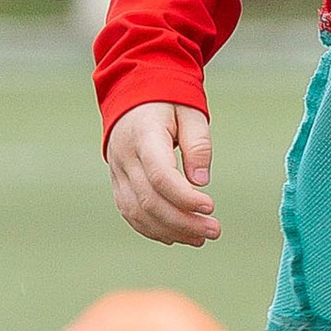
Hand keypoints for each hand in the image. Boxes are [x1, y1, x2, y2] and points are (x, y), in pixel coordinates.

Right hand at [106, 98, 220, 245]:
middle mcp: (124, 156)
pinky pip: (130, 212)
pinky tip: (177, 236)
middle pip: (149, 200)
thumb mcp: (191, 114)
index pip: (160, 176)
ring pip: (137, 212)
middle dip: (183, 221)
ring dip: (170, 230)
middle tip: (214, 230)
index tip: (210, 207)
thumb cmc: (168, 101)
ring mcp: (117, 171)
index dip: (185, 197)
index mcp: (143, 135)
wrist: (133, 92)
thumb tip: (200, 183)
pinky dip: (152, 229)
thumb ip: (198, 145)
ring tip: (200, 238)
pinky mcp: (117, 182)